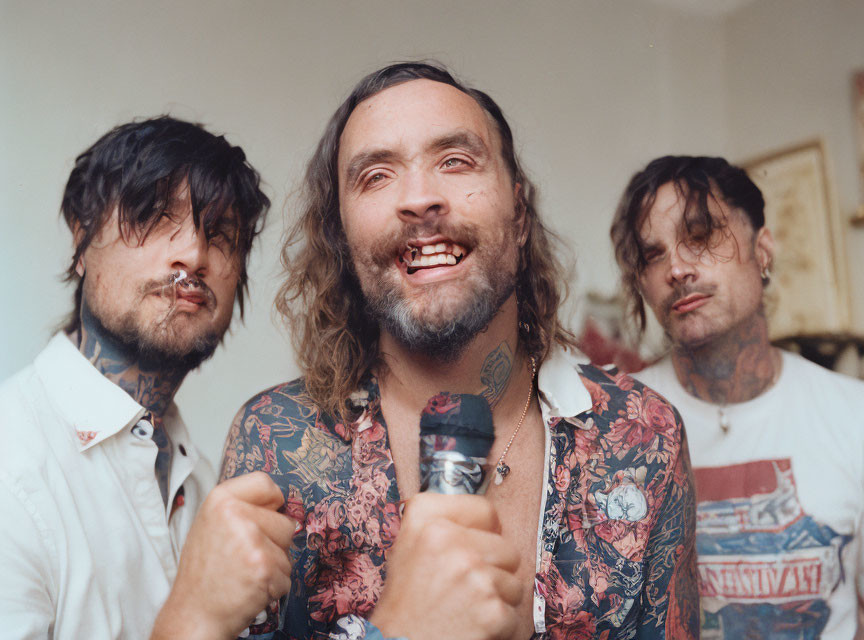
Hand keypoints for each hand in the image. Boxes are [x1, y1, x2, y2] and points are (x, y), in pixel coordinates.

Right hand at [151, 472, 297, 639]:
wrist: (193, 614)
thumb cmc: (204, 571)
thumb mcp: (212, 525)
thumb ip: (243, 508)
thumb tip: (280, 503)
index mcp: (220, 499)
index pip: (265, 482)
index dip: (272, 502)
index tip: (265, 515)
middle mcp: (236, 515)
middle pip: (285, 521)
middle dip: (274, 542)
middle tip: (244, 556)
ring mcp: (252, 542)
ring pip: (288, 550)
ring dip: (274, 565)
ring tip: (245, 572)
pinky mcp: (264, 568)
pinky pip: (286, 575)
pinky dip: (273, 586)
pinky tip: (249, 587)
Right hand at [369, 493, 520, 639]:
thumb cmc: (404, 602)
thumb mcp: (406, 546)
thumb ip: (440, 523)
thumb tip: (485, 517)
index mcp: (426, 519)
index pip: (485, 510)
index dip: (484, 532)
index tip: (473, 547)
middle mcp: (450, 541)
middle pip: (505, 548)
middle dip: (492, 570)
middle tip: (463, 587)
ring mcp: (473, 575)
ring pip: (513, 581)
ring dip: (496, 598)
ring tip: (464, 607)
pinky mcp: (491, 610)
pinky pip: (512, 612)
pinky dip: (496, 625)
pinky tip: (470, 625)